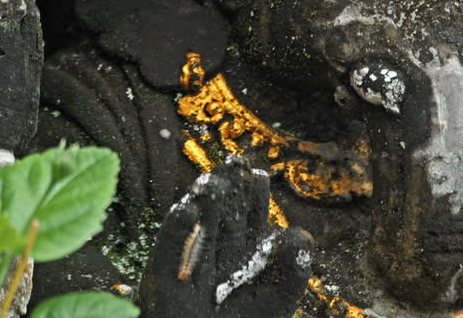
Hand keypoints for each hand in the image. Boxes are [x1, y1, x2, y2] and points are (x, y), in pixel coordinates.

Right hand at [137, 157, 312, 317]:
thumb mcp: (277, 301)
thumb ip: (294, 271)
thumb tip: (299, 234)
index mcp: (242, 256)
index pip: (249, 219)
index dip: (254, 197)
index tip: (259, 175)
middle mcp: (215, 254)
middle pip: (222, 215)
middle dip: (228, 189)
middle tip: (233, 162)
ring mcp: (189, 265)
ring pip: (197, 227)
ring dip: (203, 204)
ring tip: (211, 181)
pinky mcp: (163, 279)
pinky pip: (169, 251)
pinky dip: (176, 230)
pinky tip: (186, 210)